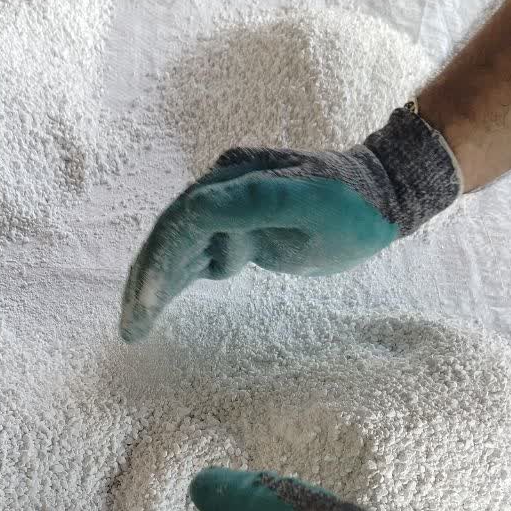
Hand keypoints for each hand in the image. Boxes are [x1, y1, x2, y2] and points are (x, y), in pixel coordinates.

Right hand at [119, 105, 460, 342]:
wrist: (381, 197)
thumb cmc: (352, 206)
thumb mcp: (312, 203)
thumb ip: (257, 202)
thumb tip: (198, 207)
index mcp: (233, 180)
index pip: (182, 223)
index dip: (160, 262)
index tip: (148, 304)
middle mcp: (221, 190)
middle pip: (169, 238)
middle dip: (146, 283)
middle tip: (128, 327)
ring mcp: (227, 211)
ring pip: (177, 252)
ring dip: (154, 289)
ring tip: (132, 330)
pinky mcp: (236, 231)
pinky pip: (196, 260)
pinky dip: (176, 285)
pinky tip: (157, 309)